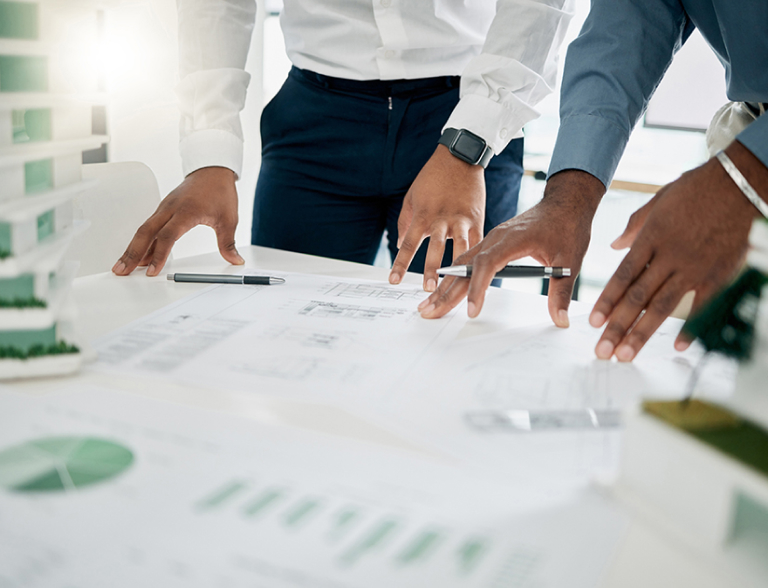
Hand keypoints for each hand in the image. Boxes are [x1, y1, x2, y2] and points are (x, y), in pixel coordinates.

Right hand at [112, 167, 243, 276]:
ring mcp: (164, 208)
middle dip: (132, 253)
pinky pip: (149, 227)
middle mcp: (170, 209)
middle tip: (122, 271)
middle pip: (145, 233)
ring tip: (122, 267)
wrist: (212, 170)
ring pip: (143, 230)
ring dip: (132, 249)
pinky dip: (141, 241)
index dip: (159, 255)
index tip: (153, 271)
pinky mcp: (163, 209)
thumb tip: (235, 260)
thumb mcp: (228, 219)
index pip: (167, 236)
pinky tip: (139, 255)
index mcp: (186, 211)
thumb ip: (228, 243)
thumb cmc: (220, 191)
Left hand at [389, 145, 484, 291]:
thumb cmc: (432, 177)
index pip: (408, 244)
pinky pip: (478, 242)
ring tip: (455, 285)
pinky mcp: (477, 219)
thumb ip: (405, 222)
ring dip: (456, 268)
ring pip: (459, 248)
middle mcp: (441, 219)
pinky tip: (477, 272)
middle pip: (435, 249)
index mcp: (423, 215)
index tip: (394, 280)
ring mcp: (461, 220)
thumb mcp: (411, 197)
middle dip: (431, 270)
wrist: (459, 158)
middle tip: (427, 289)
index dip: (401, 264)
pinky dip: (477, 257)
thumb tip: (399, 244)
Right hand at [419, 170, 603, 323]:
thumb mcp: (569, 260)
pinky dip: (454, 275)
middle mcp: (496, 238)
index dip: (478, 288)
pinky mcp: (492, 243)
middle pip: (465, 267)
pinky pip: (468, 260)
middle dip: (446, 291)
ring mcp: (491, 239)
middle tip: (429, 311)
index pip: (487, 265)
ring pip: (462, 264)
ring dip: (444, 285)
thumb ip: (561, 292)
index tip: (473, 310)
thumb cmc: (567, 226)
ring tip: (429, 304)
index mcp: (512, 240)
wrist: (566, 202)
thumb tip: (561, 319)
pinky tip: (444, 287)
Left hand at [590, 140, 767, 361]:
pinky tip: (677, 346)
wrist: (738, 183)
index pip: (623, 277)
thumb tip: (615, 245)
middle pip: (638, 298)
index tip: (593, 322)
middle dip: (617, 327)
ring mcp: (694, 268)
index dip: (607, 302)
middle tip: (602, 350)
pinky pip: (701, 306)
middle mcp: (669, 257)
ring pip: (663, 307)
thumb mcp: (657, 201)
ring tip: (625, 354)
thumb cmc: (696, 188)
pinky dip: (691, 327)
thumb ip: (634, 227)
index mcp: (651, 239)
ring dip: (642, 333)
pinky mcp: (718, 274)